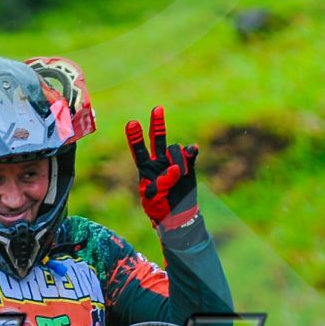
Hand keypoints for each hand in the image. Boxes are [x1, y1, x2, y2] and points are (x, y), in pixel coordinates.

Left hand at [125, 105, 199, 228]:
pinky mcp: (189, 166)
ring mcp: (174, 162)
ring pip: (175, 151)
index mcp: (146, 169)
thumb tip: (174, 168)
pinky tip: (192, 150)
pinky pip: (190, 154)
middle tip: (157, 109)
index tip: (132, 123)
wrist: (178, 216)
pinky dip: (191, 152)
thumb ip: (161, 184)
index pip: (139, 151)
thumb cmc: (160, 209)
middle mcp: (159, 161)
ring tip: (179, 178)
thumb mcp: (153, 200)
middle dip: (157, 124)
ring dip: (177, 162)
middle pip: (157, 139)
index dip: (135, 138)